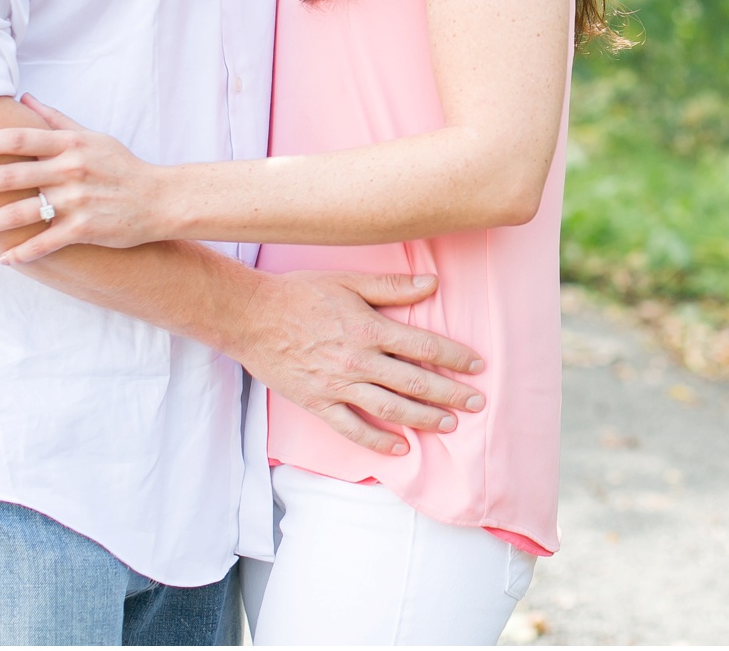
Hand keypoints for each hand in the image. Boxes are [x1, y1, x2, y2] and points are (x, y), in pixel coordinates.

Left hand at [0, 95, 172, 262]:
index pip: (18, 140)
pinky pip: (48, 242)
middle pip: (11, 176)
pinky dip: (25, 252)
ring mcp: (78, 201)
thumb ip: (57, 120)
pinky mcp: (86, 229)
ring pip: (22, 212)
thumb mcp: (94, 137)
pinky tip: (5, 258)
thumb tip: (26, 98)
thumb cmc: (124, 167)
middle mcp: (71, 170)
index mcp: (70, 145)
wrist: (162, 199)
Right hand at [230, 269, 487, 454]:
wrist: (250, 317)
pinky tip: (401, 448)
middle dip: (450, 393)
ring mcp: (337, 386)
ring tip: (451, 425)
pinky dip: (377, 440)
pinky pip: (352, 428)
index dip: (454, 356)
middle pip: (414, 381)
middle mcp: (357, 361)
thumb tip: (433, 283)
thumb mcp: (348, 281)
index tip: (478, 365)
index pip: (423, 345)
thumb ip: (392, 286)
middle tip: (478, 402)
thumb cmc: (299, 294)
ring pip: (389, 408)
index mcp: (369, 329)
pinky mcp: (318, 403)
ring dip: (423, 418)